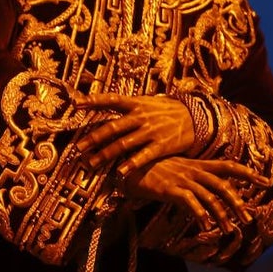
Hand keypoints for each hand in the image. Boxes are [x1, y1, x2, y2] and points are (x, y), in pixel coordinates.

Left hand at [74, 93, 196, 175]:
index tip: (76, 104)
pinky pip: (143, 156)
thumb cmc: (165, 111)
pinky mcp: (161, 145)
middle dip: (94, 138)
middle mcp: (140, 116)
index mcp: (136, 103)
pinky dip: (131, 164)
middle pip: (113, 127)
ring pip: (123, 144)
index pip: (111, 99)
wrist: (196, 117)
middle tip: (78, 148)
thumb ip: (127, 106)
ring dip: (106, 155)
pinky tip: (120, 172)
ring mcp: (150, 131)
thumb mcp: (147, 102)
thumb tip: (105, 104)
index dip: (93, 101)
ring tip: (91, 164)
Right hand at [122, 157, 269, 231]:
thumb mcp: (176, 169)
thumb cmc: (151, 169)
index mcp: (196, 164)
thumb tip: (207, 190)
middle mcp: (193, 170)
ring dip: (222, 214)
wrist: (127, 166)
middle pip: (222, 185)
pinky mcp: (170, 189)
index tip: (265, 180)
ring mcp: (182, 179)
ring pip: (209, 196)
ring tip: (229, 229)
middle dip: (237, 202)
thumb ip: (193, 177)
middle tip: (247, 218)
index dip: (247, 172)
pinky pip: (190, 202)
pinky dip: (200, 214)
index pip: (227, 166)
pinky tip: (205, 226)